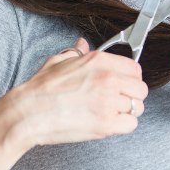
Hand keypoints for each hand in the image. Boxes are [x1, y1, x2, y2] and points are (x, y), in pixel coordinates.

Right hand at [4, 38, 148, 147]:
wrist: (28, 113)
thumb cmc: (40, 89)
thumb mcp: (59, 61)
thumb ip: (76, 53)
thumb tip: (82, 44)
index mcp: (99, 61)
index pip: (134, 68)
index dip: (130, 77)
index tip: (124, 83)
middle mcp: (107, 79)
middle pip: (140, 88)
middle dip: (131, 95)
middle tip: (118, 100)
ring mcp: (108, 102)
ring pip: (137, 107)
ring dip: (127, 111)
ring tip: (111, 112)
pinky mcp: (106, 124)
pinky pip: (131, 125)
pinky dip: (123, 126)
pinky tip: (109, 123)